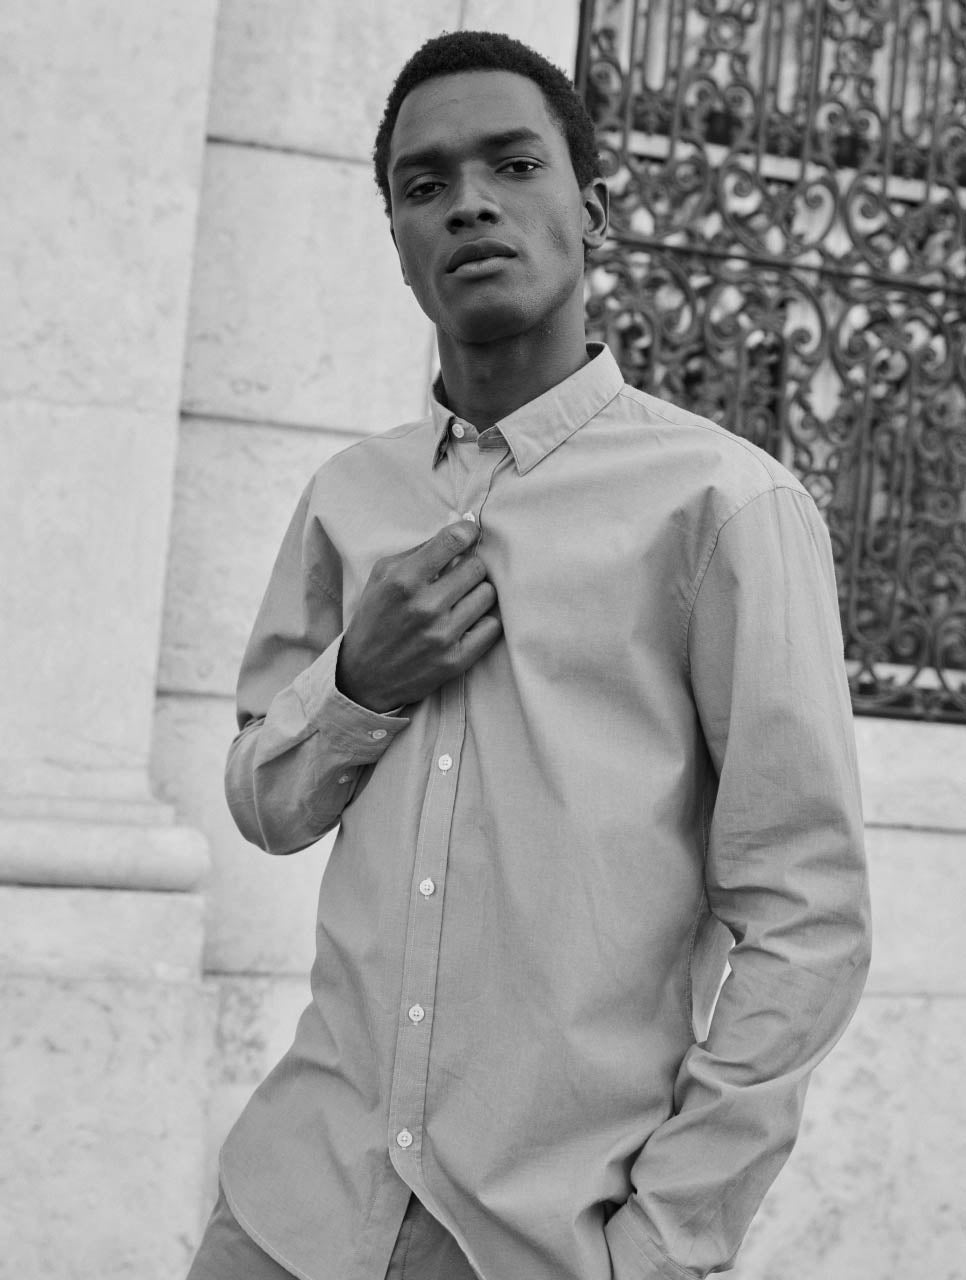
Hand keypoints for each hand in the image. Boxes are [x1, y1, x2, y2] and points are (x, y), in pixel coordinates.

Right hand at [335, 520, 501, 711]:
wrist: (364, 675)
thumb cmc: (375, 618)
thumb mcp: (382, 576)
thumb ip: (418, 551)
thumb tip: (460, 527)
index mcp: (403, 581)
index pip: (453, 540)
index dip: (467, 531)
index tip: (470, 533)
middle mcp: (425, 607)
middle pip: (477, 567)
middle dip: (469, 568)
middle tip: (459, 576)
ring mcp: (442, 635)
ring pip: (488, 595)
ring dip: (477, 594)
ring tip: (461, 600)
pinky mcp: (456, 660)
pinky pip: (493, 626)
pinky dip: (484, 621)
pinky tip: (468, 621)